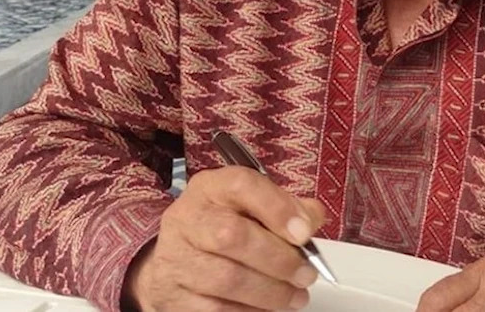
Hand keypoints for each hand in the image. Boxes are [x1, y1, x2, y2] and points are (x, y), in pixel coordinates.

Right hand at [123, 167, 326, 310]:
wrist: (179, 258)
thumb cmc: (224, 226)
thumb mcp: (253, 206)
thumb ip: (287, 207)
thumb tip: (311, 219)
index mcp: (211, 188)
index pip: (241, 185)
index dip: (277, 209)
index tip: (304, 233)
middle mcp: (188, 217)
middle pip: (231, 236)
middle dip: (278, 260)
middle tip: (306, 274)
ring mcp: (176, 256)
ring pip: (226, 278)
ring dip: (270, 292)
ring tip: (294, 296)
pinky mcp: (173, 293)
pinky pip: (216, 309)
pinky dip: (249, 311)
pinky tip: (267, 307)